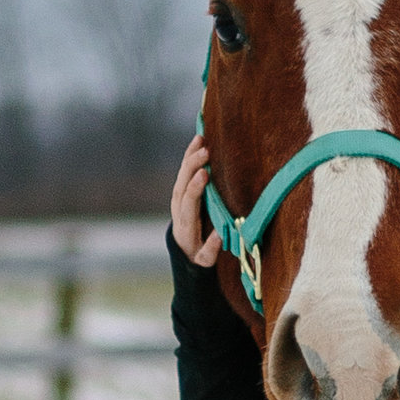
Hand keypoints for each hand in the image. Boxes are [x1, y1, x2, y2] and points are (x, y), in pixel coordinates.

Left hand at [171, 131, 222, 265]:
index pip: (188, 203)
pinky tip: (198, 140)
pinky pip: (184, 171)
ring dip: (190, 156)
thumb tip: (221, 235)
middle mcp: (178, 209)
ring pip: (181, 175)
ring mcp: (178, 198)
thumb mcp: (205, 260)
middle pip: (182, 185)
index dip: (195, 188)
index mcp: (185, 225)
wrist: (183, 252)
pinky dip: (189, 155)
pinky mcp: (181, 191)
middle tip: (205, 151)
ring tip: (201, 139)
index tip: (205, 175)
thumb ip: (211, 250)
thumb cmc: (198, 256)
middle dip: (192, 166)